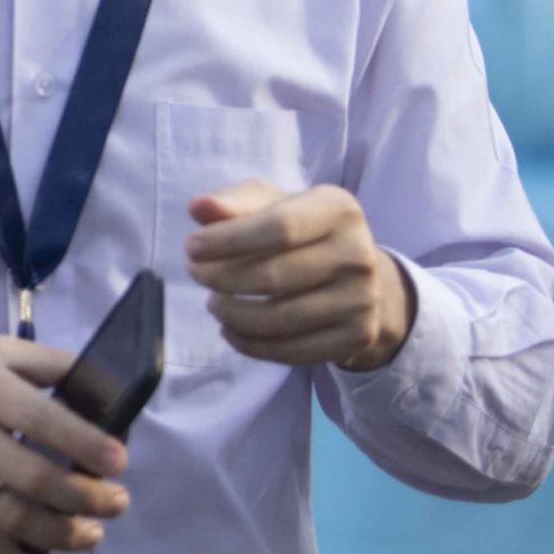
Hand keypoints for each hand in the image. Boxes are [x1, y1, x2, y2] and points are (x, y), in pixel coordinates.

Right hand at [0, 339, 130, 553]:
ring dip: (63, 535)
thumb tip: (102, 385)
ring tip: (92, 536)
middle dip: (86, 498)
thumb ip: (42, 362)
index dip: (85, 443)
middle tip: (117, 505)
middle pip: (35, 476)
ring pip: (14, 517)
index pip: (43, 418)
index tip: (119, 462)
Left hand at [185, 182, 416, 371]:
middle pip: (273, 277)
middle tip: (196, 273)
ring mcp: (362, 299)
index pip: (278, 228)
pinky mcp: (358, 335)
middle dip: (220, 278)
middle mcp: (358, 254)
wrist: (354, 272)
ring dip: (232, 315)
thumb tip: (198, 207)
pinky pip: (293, 351)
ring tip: (214, 302)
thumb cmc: (298, 229)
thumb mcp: (271, 204)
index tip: (191, 248)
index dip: (227, 241)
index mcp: (338, 210)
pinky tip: (230, 329)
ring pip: (279, 319)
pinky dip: (250, 344)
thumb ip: (234, 203)